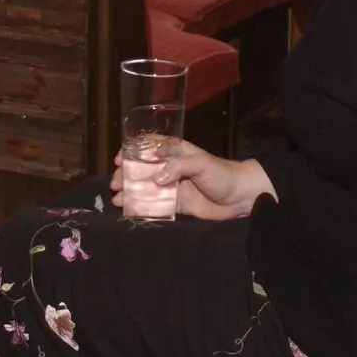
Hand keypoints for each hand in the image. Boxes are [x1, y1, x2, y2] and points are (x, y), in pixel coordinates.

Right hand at [110, 141, 274, 220]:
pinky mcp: (178, 204)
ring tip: (117, 199)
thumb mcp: (201, 163)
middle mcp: (171, 167)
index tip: (119, 159)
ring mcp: (173, 186)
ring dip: (131, 192)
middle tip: (115, 183)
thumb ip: (178, 166)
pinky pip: (156, 205)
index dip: (132, 151)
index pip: (149, 147)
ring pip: (146, 187)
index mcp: (176, 152)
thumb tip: (157, 178)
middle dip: (126, 175)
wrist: (241, 198)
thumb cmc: (222, 174)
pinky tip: (130, 210)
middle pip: (143, 169)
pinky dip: (142, 207)